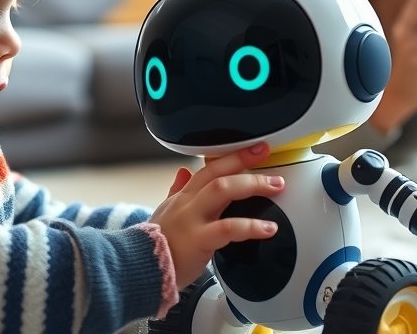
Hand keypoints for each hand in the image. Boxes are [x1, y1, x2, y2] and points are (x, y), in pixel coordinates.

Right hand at [148, 142, 283, 287]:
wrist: (140, 269)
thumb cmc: (156, 244)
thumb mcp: (165, 211)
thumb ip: (177, 191)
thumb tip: (183, 171)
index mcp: (184, 196)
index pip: (208, 168)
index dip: (233, 156)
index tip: (255, 148)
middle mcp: (188, 203)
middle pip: (217, 172)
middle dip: (243, 160)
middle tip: (267, 154)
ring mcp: (193, 219)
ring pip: (222, 190)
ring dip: (252, 184)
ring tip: (276, 186)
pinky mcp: (199, 240)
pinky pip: (228, 228)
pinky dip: (251, 226)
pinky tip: (269, 228)